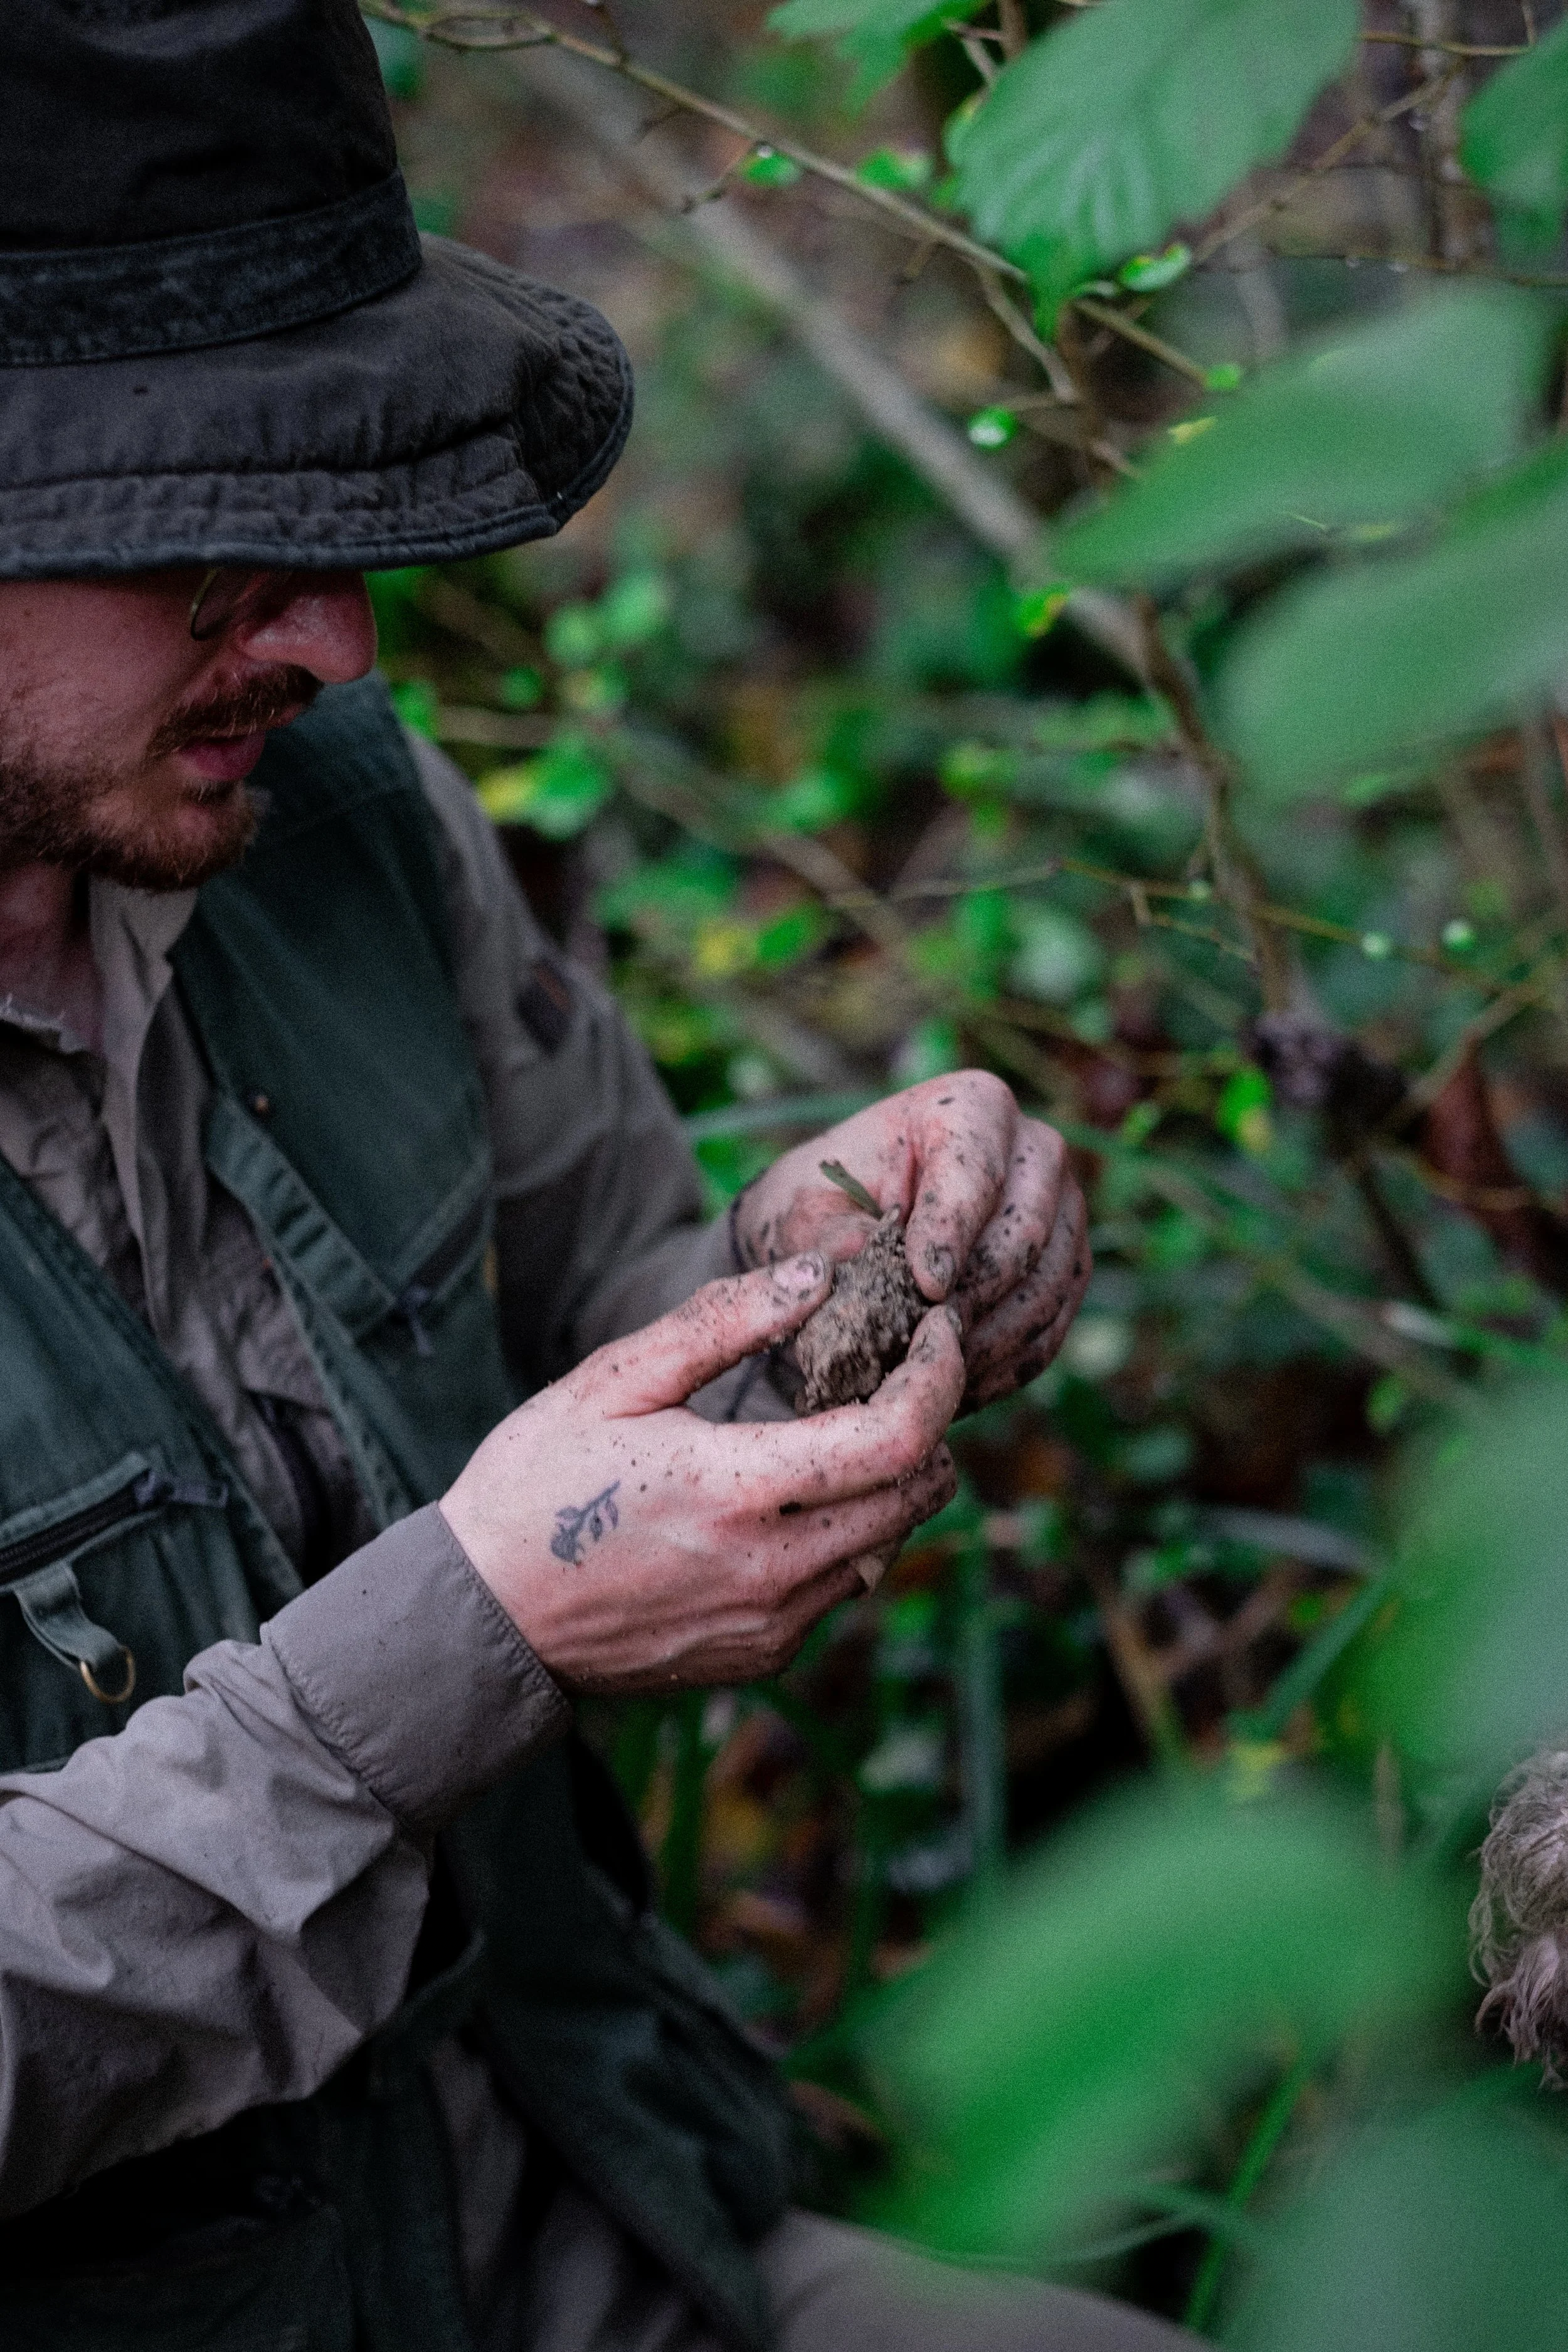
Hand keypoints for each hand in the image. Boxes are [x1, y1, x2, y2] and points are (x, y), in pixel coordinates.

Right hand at [440, 1255, 962, 1692]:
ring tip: (848, 1430)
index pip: (897, 1439)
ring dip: (892, 1484)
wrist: (484, 1619)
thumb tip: (819, 1274)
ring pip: (889, 1544)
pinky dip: (848, 1536)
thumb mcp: (614, 1381)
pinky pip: (843, 1588)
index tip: (938, 1331)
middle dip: (929, 1426)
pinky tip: (796, 1500)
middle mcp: (770, 1570)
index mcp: (736, 1491)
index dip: (938, 1377)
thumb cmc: (535, 1483)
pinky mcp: (763, 1654)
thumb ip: (723, 1323)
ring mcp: (772, 1623)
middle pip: (918, 1494)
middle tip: (901, 1373)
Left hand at [732, 1071, 1090, 1410]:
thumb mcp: (805, 1211)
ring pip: (1046, 1289)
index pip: (974, 1170)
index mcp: (970, 1109)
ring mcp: (1062, 1213)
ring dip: (989, 1342)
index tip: (925, 1288)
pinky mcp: (1066, 1269)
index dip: (951, 1232)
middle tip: (923, 1346)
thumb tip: (850, 1266)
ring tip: (932, 1376)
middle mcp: (1034, 1151)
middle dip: (971, 1298)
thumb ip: (828, 1236)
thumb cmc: (825, 1206)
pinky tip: (956, 1389)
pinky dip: (1005, 1365)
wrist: (850, 1228)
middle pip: (1023, 1235)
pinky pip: (1052, 1328)